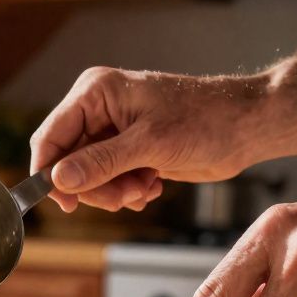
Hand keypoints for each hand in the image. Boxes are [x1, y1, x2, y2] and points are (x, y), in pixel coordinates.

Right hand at [30, 68, 264, 212]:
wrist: (245, 127)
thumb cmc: (205, 120)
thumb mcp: (149, 144)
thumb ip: (100, 163)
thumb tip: (59, 180)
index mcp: (95, 93)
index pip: (51, 137)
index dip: (51, 173)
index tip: (65, 203)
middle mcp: (99, 110)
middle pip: (68, 163)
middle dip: (95, 186)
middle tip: (124, 196)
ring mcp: (113, 132)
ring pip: (89, 178)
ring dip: (114, 192)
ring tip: (145, 187)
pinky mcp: (129, 151)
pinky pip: (108, 181)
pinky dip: (127, 191)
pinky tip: (151, 185)